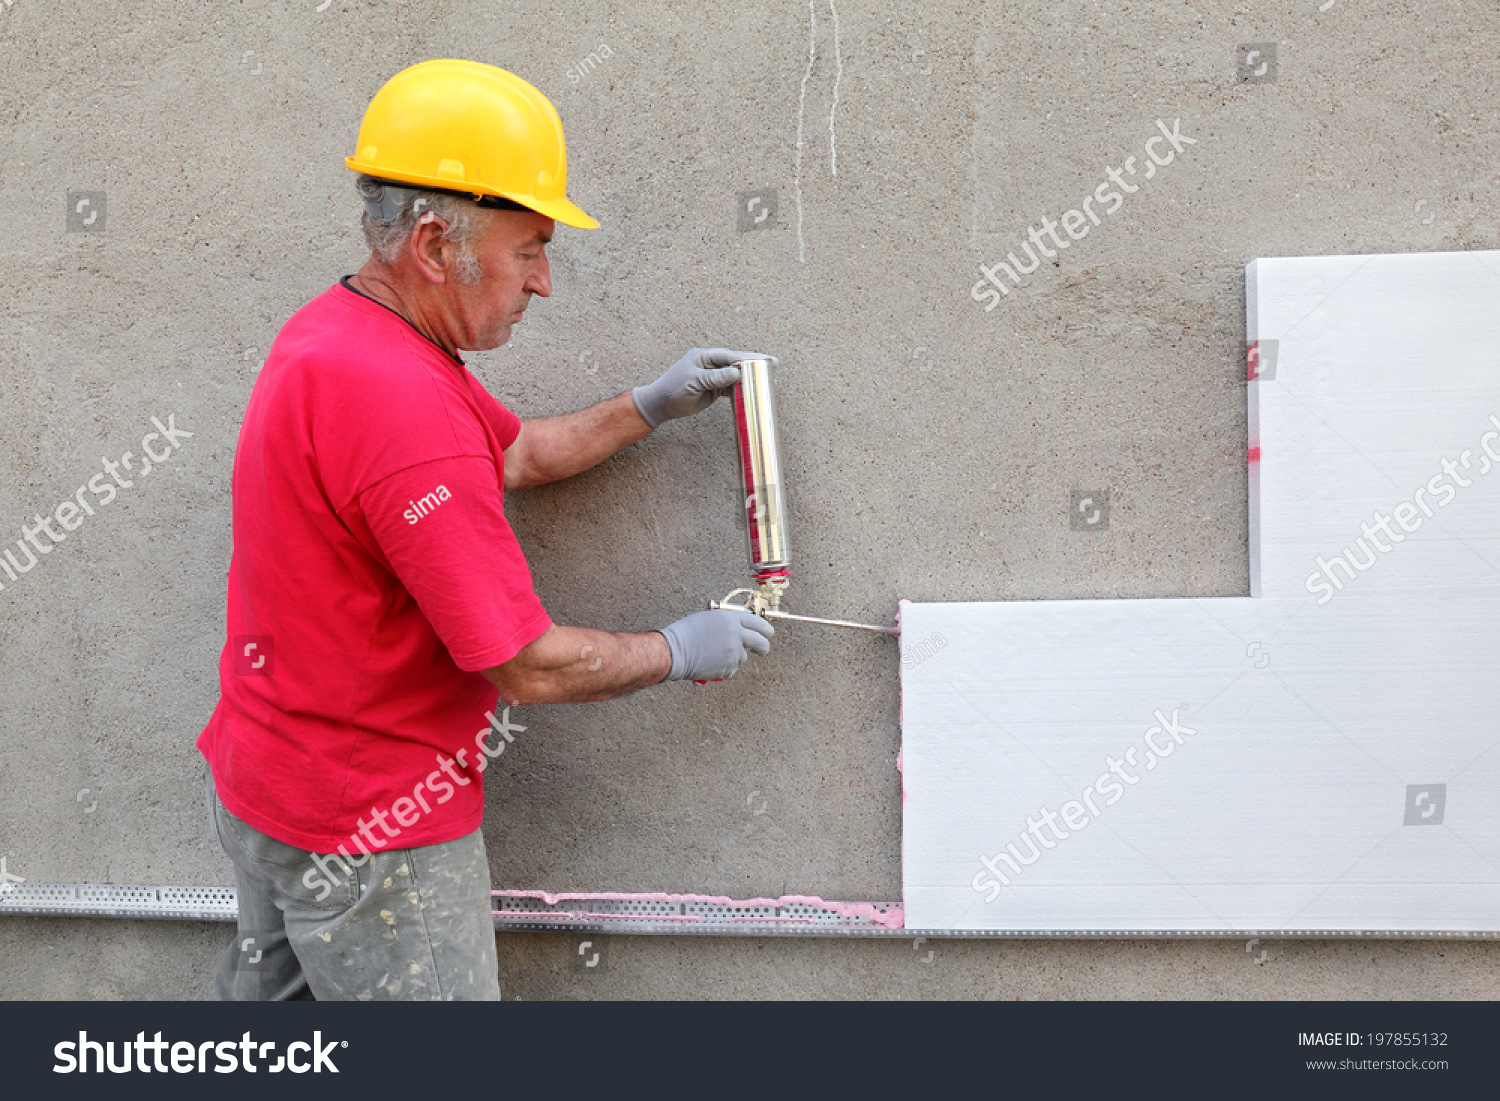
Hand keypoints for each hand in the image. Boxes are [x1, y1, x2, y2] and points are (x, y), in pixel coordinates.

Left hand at [631, 348, 778, 428]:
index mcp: (704, 356)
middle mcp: (709, 364)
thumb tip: (736, 373)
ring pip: (734, 376)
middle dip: (753, 365)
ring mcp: (712, 376)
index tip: (764, 359)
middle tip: (773, 365)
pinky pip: (730, 388)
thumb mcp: (694, 382)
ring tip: (768, 381)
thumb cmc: (673, 389)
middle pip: (735, 363)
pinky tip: (752, 392)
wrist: (661, 405)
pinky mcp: (712, 389)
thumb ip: (715, 378)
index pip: (730, 355)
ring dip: (749, 379)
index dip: (748, 357)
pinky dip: (740, 390)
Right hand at [657, 608, 773, 681]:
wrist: (675, 650)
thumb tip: (739, 630)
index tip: (769, 633)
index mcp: (730, 619)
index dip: (765, 628)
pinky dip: (725, 667)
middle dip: (764, 647)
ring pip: (743, 656)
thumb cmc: (687, 633)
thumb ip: (726, 623)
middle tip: (763, 649)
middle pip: (760, 642)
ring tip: (715, 654)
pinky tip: (711, 662)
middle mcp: (736, 634)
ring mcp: (734, 652)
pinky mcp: (729, 667)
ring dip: (735, 657)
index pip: (756, 621)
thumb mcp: (708, 619)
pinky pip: (732, 668)